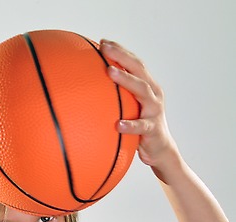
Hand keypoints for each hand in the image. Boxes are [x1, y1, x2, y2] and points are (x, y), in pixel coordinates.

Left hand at [100, 40, 179, 170]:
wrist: (160, 150)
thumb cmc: (140, 127)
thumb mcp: (130, 109)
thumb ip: (119, 98)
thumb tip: (92, 91)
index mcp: (148, 87)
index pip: (135, 64)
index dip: (121, 51)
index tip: (103, 42)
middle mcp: (153, 95)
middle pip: (139, 70)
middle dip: (122, 56)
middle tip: (104, 48)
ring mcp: (154, 111)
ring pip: (142, 91)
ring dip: (126, 80)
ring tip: (109, 72)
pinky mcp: (153, 129)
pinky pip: (141, 126)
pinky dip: (130, 125)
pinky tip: (117, 124)